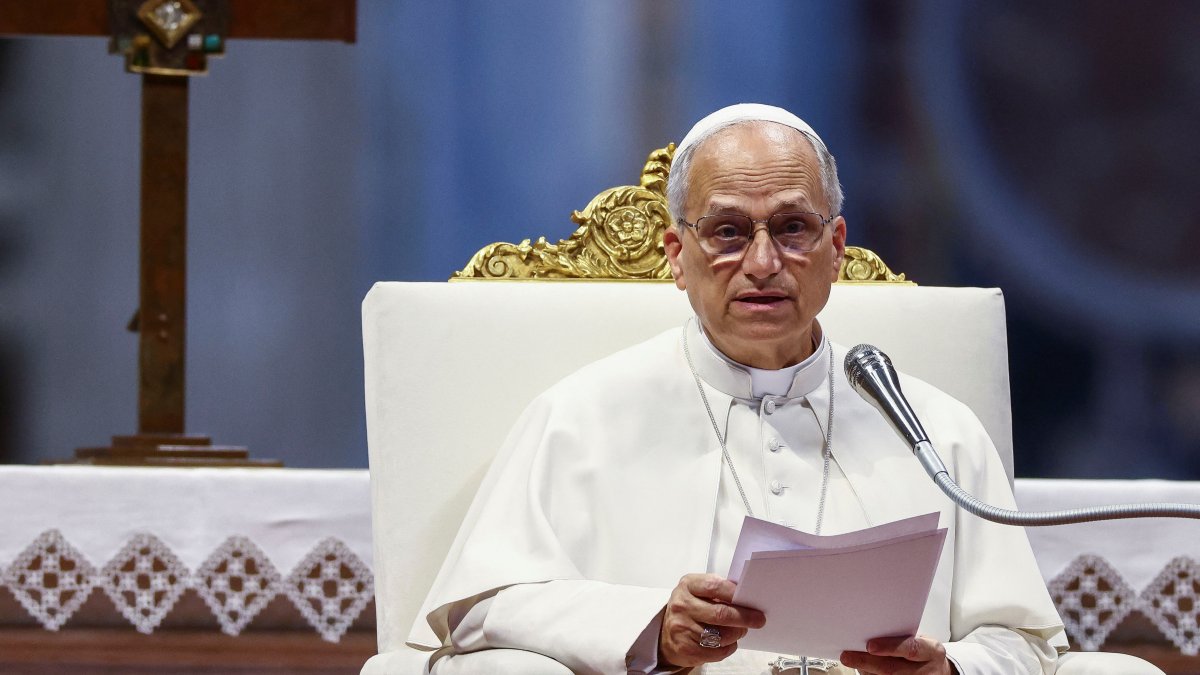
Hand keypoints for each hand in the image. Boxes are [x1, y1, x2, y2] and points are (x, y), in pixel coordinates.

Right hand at [658, 573, 765, 668]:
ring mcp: (682, 628)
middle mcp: (682, 605)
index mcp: (688, 586)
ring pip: (722, 635)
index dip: (734, 592)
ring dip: (737, 634)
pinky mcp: (686, 648)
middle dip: (744, 617)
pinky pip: (717, 651)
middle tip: (758, 619)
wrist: (666, 634)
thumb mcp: (698, 592)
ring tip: (738, 630)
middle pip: (720, 613)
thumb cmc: (689, 609)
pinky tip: (726, 642)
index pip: (714, 586)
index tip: (750, 598)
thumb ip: (718, 591)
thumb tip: (746, 597)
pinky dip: (728, 647)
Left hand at [840, 635, 956, 673]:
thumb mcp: (921, 640)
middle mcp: (927, 670)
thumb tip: (870, 633)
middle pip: (894, 669)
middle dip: (868, 662)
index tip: (870, 645)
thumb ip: (901, 638)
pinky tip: (862, 670)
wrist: (938, 671)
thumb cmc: (924, 653)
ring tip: (851, 661)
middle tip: (847, 656)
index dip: (890, 647)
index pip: (911, 648)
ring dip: (867, 671)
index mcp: (932, 651)